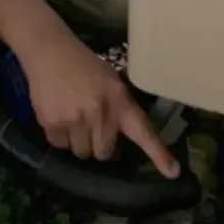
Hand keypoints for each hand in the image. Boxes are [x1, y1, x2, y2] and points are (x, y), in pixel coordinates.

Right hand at [20, 27, 180, 179]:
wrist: (49, 50)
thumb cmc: (83, 65)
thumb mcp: (109, 81)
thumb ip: (117, 110)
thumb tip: (116, 146)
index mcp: (119, 99)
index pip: (142, 131)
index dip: (159, 153)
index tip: (173, 172)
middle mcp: (99, 112)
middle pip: (104, 153)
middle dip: (98, 144)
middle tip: (90, 125)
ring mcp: (75, 119)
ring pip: (81, 152)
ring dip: (78, 141)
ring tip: (72, 116)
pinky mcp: (52, 123)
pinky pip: (60, 146)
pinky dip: (59, 136)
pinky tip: (58, 113)